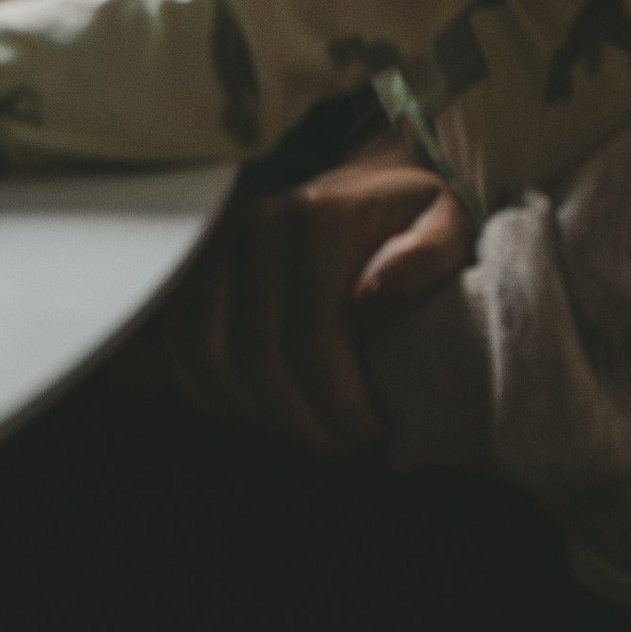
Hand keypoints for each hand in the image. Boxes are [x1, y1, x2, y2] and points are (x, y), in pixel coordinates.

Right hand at [141, 142, 465, 458]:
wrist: (364, 187)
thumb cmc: (408, 219)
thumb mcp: (449, 224)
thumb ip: (429, 255)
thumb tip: (372, 301)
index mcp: (319, 223)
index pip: (314, 346)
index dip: (343, 408)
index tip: (374, 430)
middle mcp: (258, 229)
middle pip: (261, 363)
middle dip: (305, 424)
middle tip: (344, 444)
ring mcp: (219, 246)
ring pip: (214, 362)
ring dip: (259, 416)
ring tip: (307, 430)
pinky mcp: (196, 265)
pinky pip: (181, 347)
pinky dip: (211, 393)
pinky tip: (258, 409)